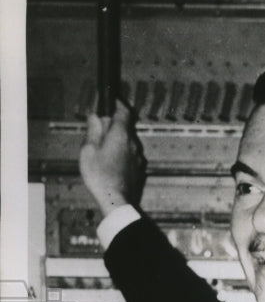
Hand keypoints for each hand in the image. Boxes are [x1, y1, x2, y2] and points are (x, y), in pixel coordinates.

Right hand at [79, 102, 146, 216]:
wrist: (116, 200)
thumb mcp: (89, 150)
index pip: (123, 112)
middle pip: (125, 127)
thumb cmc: (100, 176)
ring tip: (101, 150)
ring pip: (127, 141)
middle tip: (98, 130)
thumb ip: (93, 131)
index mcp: (120, 135)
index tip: (111, 102)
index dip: (117, 105)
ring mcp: (138, 156)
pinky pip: (129, 154)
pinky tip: (109, 162)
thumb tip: (95, 117)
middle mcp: (133, 143)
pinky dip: (121, 153)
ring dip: (116, 140)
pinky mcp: (138, 168)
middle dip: (113, 125)